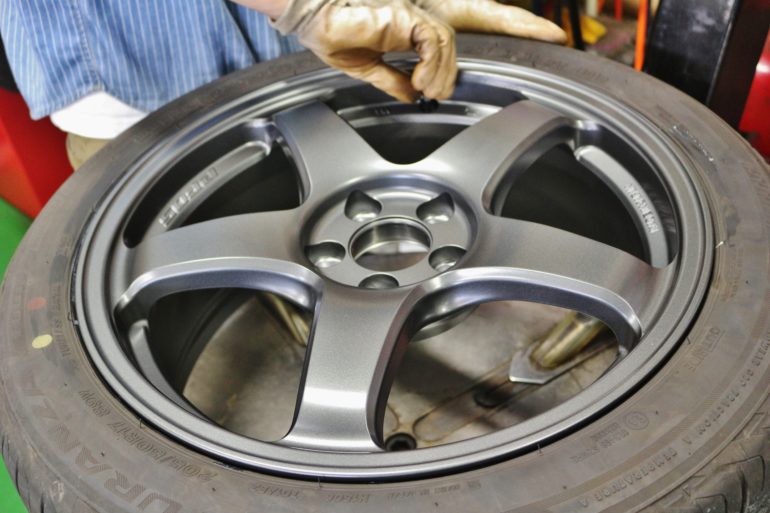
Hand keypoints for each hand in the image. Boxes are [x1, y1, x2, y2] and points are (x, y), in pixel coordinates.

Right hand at [270, 0, 565, 102]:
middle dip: (518, 24)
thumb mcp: (368, 66)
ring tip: (425, 90)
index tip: (535, 34)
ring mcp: (418, 7)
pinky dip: (431, 66)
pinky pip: (435, 43)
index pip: (467, 21)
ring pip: (451, 45)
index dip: (501, 26)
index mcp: (416, 22)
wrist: (309, 15)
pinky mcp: (409, 11)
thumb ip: (393, 78)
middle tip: (554, 35)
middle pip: (482, 12)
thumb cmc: (332, 34)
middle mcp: (424, 10)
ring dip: (442, 76)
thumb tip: (409, 95)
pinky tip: (419, 82)